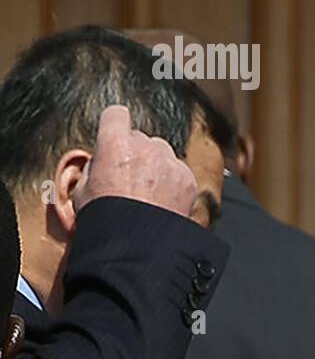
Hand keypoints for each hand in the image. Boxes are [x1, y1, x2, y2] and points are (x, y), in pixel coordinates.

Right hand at [71, 105, 196, 217]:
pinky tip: (162, 201)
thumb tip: (102, 162)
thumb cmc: (106, 218)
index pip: (115, 114)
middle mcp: (146, 147)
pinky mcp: (187, 178)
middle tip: (128, 178)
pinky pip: (178, 171)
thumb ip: (94, 167)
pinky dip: (172, 182)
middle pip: (140, 138)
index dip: (113, 123)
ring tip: (146, 193)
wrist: (138, 243)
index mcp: (115, 145)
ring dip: (155, 165)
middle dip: (134, 152)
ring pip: (162, 153)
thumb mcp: (83, 190)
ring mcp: (170, 162)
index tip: (114, 132)